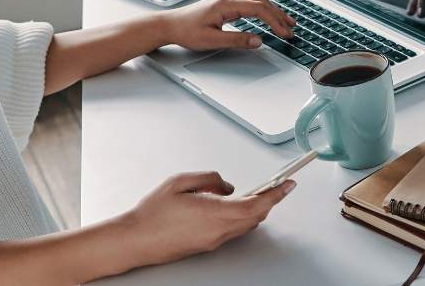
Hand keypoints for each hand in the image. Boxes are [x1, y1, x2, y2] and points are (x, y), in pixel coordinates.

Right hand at [116, 171, 295, 264]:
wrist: (136, 240)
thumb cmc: (152, 213)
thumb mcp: (180, 182)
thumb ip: (210, 179)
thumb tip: (227, 186)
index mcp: (215, 213)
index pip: (256, 204)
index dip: (276, 194)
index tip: (288, 184)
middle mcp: (219, 230)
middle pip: (255, 216)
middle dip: (268, 200)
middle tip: (274, 185)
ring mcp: (214, 241)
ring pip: (246, 225)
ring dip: (254, 209)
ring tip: (253, 193)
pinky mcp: (208, 245)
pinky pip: (233, 230)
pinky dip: (241, 217)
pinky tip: (232, 207)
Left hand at [156, 0, 295, 50]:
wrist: (169, 25)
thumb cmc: (186, 31)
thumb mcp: (212, 40)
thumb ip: (237, 40)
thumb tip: (258, 41)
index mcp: (226, 4)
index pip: (259, 10)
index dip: (275, 22)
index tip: (285, 33)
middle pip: (262, 2)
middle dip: (279, 15)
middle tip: (291, 29)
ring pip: (257, 1)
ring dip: (273, 11)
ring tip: (286, 23)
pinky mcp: (224, 3)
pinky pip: (249, 3)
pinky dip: (263, 10)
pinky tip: (268, 17)